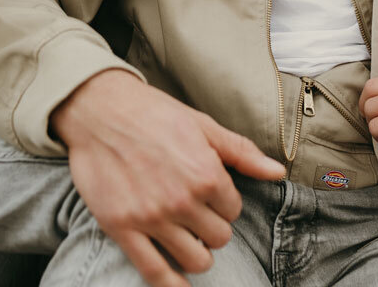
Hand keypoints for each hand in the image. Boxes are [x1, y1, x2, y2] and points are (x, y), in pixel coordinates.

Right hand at [51, 70, 285, 286]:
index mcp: (207, 174)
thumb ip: (242, 152)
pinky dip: (171, 285)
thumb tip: (278, 172)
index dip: (223, 203)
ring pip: (195, 260)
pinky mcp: (122, 228)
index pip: (233, 210)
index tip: (208, 194)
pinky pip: (154, 272)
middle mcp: (182, 200)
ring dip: (196, 253)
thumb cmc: (153, 113)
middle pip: (218, 238)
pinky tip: (179, 286)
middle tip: (195, 213)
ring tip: (186, 238)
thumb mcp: (203, 125)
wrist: (99, 109)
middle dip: (211, 227)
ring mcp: (151, 217)